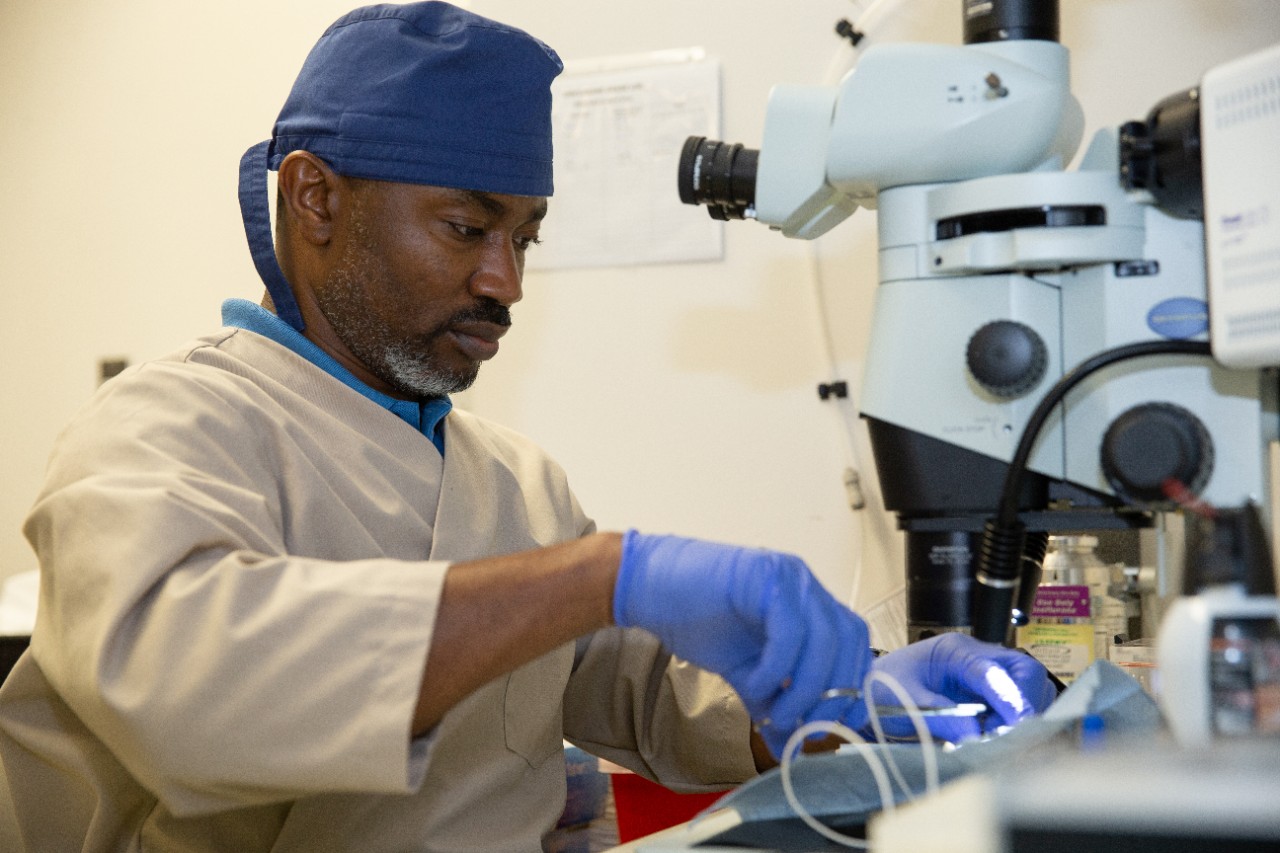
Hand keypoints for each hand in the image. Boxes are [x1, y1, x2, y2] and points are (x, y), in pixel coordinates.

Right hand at [613, 530, 873, 756]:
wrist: (647, 589)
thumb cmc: (695, 620)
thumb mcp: (746, 674)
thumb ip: (774, 705)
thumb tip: (792, 750)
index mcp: (809, 603)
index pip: (854, 642)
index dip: (853, 684)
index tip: (835, 723)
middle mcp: (805, 585)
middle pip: (847, 641)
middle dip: (832, 694)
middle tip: (806, 728)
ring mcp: (787, 577)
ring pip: (823, 638)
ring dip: (805, 688)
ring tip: (776, 716)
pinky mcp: (763, 576)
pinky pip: (789, 630)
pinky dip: (778, 668)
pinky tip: (755, 686)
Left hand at [865, 633, 1056, 742]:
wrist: (870, 691)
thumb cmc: (884, 689)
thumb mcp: (907, 703)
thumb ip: (941, 717)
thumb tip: (976, 736)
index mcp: (954, 651)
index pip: (992, 670)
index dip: (1008, 697)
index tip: (1015, 723)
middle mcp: (976, 657)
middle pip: (1023, 671)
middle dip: (1024, 703)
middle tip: (1006, 733)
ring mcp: (985, 674)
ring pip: (1027, 686)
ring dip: (1022, 712)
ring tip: (998, 735)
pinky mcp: (988, 693)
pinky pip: (1017, 702)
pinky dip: (1017, 720)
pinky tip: (997, 735)